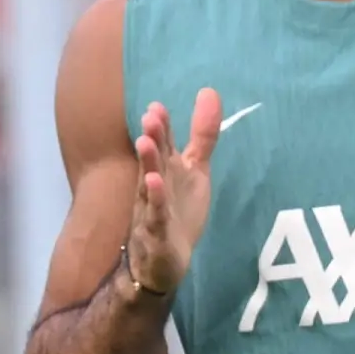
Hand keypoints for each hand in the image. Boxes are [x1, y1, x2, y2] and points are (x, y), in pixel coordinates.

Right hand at [125, 88, 221, 298]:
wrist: (162, 261)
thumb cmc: (178, 210)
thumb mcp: (195, 170)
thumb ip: (202, 136)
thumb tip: (209, 92)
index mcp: (166, 170)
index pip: (164, 145)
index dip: (162, 126)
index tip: (157, 106)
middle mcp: (156, 185)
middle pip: (155, 159)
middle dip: (154, 138)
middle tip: (150, 116)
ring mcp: (152, 208)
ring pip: (148, 183)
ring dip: (148, 163)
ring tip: (145, 142)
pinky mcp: (155, 232)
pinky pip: (154, 215)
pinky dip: (154, 200)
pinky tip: (153, 184)